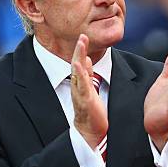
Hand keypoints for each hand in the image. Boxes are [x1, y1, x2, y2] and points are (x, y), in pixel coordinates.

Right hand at [71, 34, 107, 148]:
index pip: (80, 63)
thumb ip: (87, 75)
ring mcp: (80, 93)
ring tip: (81, 44)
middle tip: (82, 36)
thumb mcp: (90, 89)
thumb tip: (85, 60)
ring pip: (78, 73)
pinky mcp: (85, 101)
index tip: (83, 36)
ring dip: (79, 57)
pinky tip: (80, 65)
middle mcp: (78, 86)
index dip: (81, 50)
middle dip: (79, 50)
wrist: (89, 131)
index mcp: (81, 83)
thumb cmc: (90, 111)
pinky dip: (80, 75)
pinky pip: (81, 86)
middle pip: (76, 64)